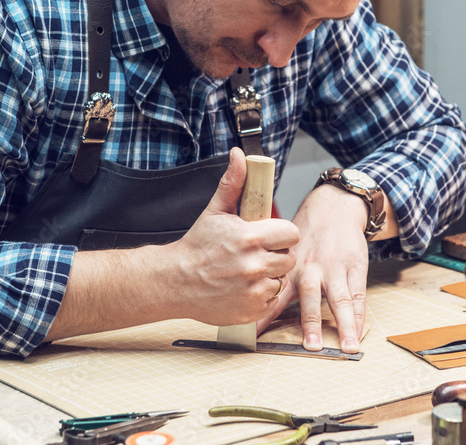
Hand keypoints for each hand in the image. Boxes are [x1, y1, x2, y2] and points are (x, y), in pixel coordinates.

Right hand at [167, 148, 298, 325]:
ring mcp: (254, 291)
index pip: (291, 233)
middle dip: (276, 254)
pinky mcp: (251, 311)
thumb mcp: (215, 210)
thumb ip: (233, 183)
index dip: (282, 234)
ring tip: (247, 271)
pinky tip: (244, 288)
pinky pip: (271, 301)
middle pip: (289, 258)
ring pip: (281, 280)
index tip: (270, 236)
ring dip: (269, 276)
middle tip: (256, 254)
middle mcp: (255, 265)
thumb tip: (240, 155)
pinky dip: (262, 296)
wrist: (174, 281)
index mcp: (250, 238)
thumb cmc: (196, 246)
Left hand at [257, 185, 369, 353]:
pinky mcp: (355, 267)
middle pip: (311, 299)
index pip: (276, 296)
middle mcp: (312, 270)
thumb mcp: (283, 248)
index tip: (258, 338)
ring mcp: (335, 269)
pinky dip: (360, 315)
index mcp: (291, 268)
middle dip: (311, 324)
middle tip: (311, 347)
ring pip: (340, 300)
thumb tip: (245, 296)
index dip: (266, 316)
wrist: (333, 206)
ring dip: (343, 324)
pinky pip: (358, 294)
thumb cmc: (306, 233)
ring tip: (346, 347)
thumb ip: (272, 275)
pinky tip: (360, 332)